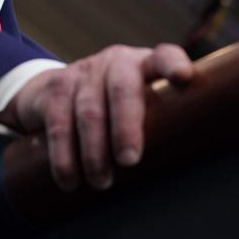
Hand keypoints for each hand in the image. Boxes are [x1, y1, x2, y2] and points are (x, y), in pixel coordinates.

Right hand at [0, 44, 192, 190]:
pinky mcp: (56, 86)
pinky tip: (69, 178)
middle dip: (126, 126)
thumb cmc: (116, 110)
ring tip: (101, 182)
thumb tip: (182, 173)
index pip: (164, 57)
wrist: (57, 91)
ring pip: (89, 110)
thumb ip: (161, 123)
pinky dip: (63, 154)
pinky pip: (58, 121)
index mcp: (146, 64)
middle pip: (122, 88)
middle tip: (129, 161)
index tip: (183, 78)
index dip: (173, 65)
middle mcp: (116, 61)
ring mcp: (84, 71)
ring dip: (94, 150)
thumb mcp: (141, 105)